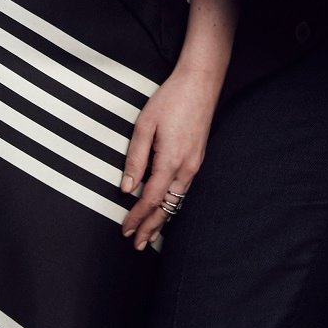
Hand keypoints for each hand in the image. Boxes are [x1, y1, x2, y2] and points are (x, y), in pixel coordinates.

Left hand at [119, 62, 219, 249]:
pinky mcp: (197, 158)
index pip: (151, 198)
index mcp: (171, 160)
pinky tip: (166, 208)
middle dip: (151, 227)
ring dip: (163, 219)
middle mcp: (186, 167)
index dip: (138, 217)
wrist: (201, 82)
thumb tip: (127, 188)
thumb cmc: (171, 99)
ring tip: (150, 235)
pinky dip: (173, 204)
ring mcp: (195, 164)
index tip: (126, 230)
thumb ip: (135, 159)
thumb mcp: (145, 125)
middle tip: (137, 244)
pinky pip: (184, 189)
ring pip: (178, 201)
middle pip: (167, 207)